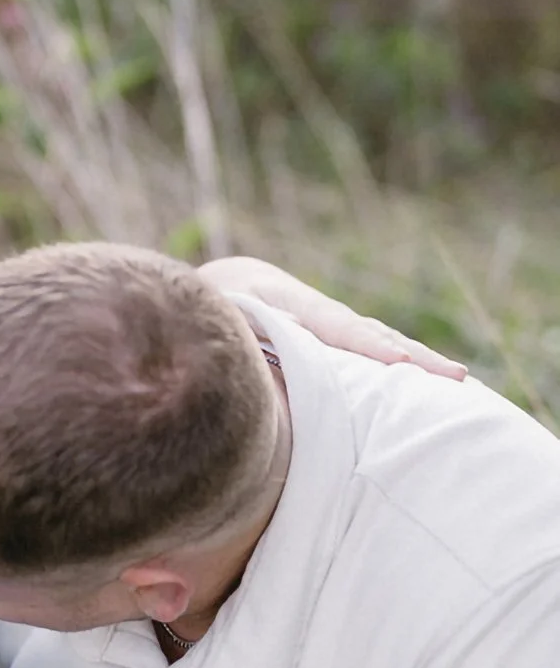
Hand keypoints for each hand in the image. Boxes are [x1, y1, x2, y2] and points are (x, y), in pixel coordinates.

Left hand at [200, 255, 466, 380]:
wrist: (224, 286)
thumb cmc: (211, 311)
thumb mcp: (216, 319)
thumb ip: (235, 337)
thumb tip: (258, 353)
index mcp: (282, 300)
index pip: (332, 325)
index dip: (365, 344)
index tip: (398, 360)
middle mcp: (315, 311)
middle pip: (368, 332)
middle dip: (412, 355)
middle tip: (454, 376)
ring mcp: (330, 324)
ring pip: (376, 339)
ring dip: (415, 360)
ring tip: (456, 380)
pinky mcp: (335, 340)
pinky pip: (370, 349)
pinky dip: (399, 363)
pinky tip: (430, 382)